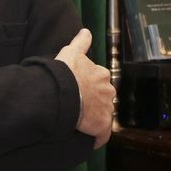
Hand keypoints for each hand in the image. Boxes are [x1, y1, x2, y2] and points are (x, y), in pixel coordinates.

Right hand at [55, 28, 115, 148]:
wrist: (63, 93)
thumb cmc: (65, 72)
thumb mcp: (71, 52)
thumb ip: (80, 42)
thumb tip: (86, 30)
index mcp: (102, 75)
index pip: (99, 82)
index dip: (88, 87)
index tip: (78, 90)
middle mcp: (108, 92)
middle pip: (103, 99)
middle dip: (94, 103)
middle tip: (78, 106)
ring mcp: (106, 109)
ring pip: (103, 115)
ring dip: (94, 119)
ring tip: (80, 122)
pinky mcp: (102, 126)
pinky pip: (102, 135)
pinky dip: (97, 138)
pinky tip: (89, 140)